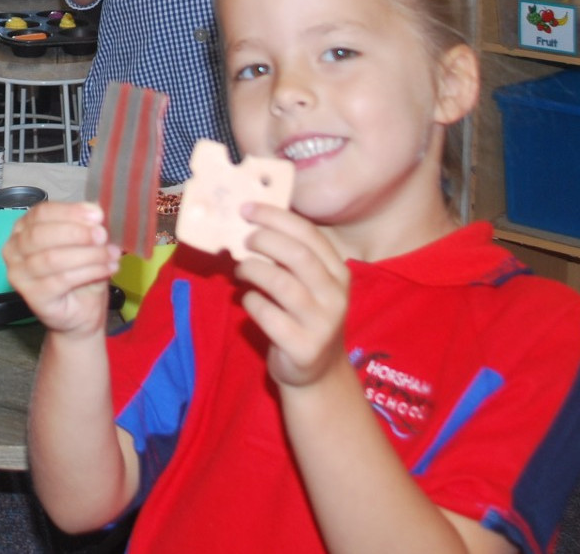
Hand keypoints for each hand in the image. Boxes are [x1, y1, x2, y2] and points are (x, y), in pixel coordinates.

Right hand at [3, 201, 120, 336]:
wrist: (81, 311)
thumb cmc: (80, 272)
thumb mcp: (86, 242)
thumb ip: (86, 225)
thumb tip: (94, 210)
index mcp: (24, 227)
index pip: (41, 213)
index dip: (70, 212)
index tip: (97, 215)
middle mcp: (14, 248)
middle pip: (40, 234)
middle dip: (76, 233)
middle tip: (102, 236)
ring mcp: (19, 274)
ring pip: (51, 258)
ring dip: (87, 255)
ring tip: (110, 255)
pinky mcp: (31, 296)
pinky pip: (60, 280)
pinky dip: (88, 272)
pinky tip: (106, 269)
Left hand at [232, 203, 350, 388]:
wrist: (317, 371)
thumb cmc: (304, 315)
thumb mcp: (309, 284)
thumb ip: (289, 256)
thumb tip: (251, 220)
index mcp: (339, 272)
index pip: (309, 234)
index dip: (276, 217)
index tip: (248, 208)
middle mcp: (336, 296)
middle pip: (298, 255)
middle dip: (264, 240)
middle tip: (243, 239)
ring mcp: (322, 324)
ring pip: (282, 284)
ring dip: (253, 270)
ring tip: (240, 270)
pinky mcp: (304, 348)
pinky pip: (269, 316)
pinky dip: (252, 301)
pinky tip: (249, 299)